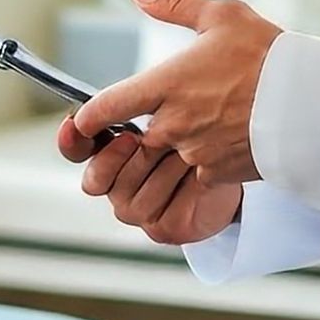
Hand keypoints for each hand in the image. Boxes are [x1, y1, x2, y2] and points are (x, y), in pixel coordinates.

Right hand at [57, 115, 244, 244]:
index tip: (77, 125)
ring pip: (129, 198)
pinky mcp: (165, 229)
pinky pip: (159, 214)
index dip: (73, 139)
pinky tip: (199, 177)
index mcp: (113, 149)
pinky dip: (182, 192)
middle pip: (96, 179)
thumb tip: (102, 91)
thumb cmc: (207, 123)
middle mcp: (120, 183)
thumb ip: (127, 97)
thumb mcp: (167, 97)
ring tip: (188, 154)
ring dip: (160, 171)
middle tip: (138, 137)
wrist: (246, 155)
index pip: (77, 148)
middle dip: (119, 156)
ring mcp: (139, 209)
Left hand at [70, 0, 278, 186]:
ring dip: (178, 142)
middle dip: (147, 126)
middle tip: (177, 108)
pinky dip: (205, 160)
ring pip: (168, 154)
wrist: (313, 103)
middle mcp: (172, 123)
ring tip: (211, 120)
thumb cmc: (269, 55)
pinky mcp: (216, 174)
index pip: (106, 107)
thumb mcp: (222, 16)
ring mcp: (193, 152)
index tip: (84, 118)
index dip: (89, 116)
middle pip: (136, 135)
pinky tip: (227, 138)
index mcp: (166, 83)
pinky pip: (196, 173)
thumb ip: (175, 5)